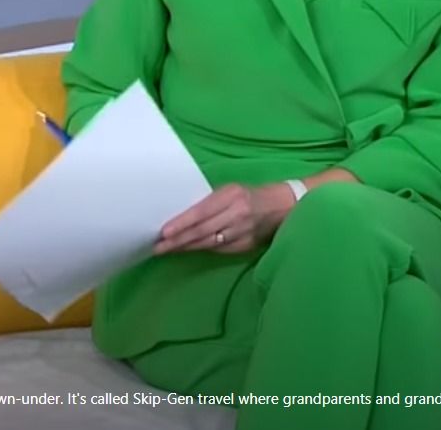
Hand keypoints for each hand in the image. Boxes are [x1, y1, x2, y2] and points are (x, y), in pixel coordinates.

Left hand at [154, 182, 294, 254]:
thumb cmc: (249, 194)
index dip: (182, 223)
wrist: (282, 206)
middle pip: (203, 231)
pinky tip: (188, 250)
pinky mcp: (245, 246)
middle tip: (158, 247)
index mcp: (232, 196)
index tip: (164, 232)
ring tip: (168, 250)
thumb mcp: (230, 190)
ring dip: (186, 247)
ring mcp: (242, 232)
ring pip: (209, 243)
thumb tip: (182, 217)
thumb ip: (210, 203)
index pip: (201, 212)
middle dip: (178, 240)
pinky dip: (202, 249)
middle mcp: (237, 214)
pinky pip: (219, 249)